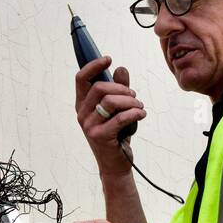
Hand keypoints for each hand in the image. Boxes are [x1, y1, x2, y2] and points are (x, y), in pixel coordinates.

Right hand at [76, 57, 146, 177]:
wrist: (115, 163)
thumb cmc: (115, 135)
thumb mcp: (117, 109)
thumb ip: (118, 89)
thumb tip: (121, 69)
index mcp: (82, 104)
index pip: (81, 79)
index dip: (93, 66)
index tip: (109, 59)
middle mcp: (82, 114)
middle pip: (99, 87)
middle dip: (122, 88)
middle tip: (134, 96)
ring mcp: (89, 126)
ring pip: (111, 101)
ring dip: (131, 101)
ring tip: (140, 108)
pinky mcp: (100, 136)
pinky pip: (120, 117)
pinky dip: (135, 113)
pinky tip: (142, 115)